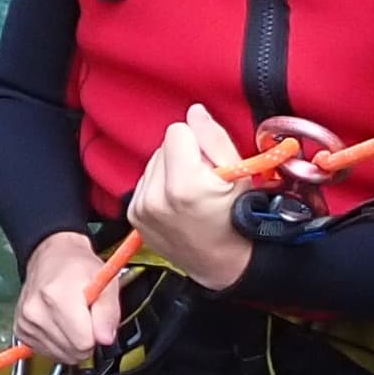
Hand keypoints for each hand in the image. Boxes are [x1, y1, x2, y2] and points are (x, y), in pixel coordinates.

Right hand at [13, 229, 120, 365]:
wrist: (52, 257)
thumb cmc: (78, 267)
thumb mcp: (105, 281)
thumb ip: (109, 312)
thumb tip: (105, 339)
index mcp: (57, 296)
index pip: (83, 343)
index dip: (96, 335)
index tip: (95, 320)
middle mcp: (36, 311)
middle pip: (72, 352)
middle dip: (85, 341)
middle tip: (85, 318)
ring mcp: (26, 322)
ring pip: (60, 355)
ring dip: (71, 343)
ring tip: (72, 319)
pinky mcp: (21, 330)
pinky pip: (47, 352)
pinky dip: (58, 343)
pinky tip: (59, 324)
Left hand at [128, 106, 254, 289]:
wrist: (223, 263)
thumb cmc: (238, 218)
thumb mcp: (239, 174)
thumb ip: (214, 137)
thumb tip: (195, 111)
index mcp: (182, 185)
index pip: (177, 130)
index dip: (198, 142)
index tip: (210, 163)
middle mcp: (155, 197)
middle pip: (163, 146)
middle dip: (183, 156)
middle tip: (203, 180)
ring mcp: (141, 208)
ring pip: (152, 162)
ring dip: (170, 170)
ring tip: (191, 193)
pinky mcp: (134, 215)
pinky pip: (145, 181)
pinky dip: (160, 186)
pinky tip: (177, 202)